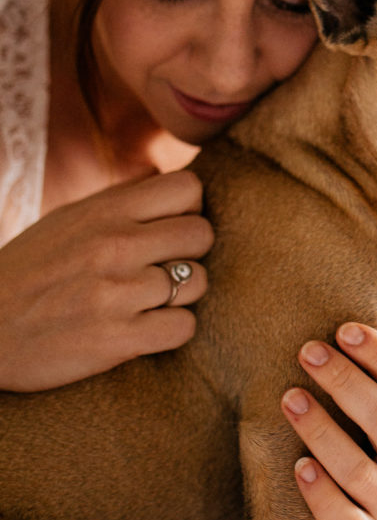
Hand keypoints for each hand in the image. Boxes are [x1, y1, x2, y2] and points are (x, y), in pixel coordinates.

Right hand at [0, 171, 212, 391]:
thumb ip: (120, 201)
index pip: (188, 189)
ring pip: (199, 282)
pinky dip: (173, 329)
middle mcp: (116, 246)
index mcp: (105, 212)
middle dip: (191, 252)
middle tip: (165, 267)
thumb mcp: (68, 219)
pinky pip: (184, 327)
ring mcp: (119, 293)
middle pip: (202, 234)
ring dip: (182, 294)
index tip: (168, 229)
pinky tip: (148, 328)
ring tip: (152, 300)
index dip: (188, 210)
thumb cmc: (30, 271)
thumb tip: (168, 179)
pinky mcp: (119, 340)